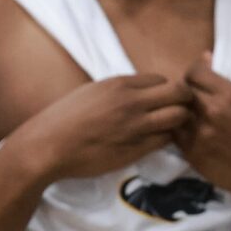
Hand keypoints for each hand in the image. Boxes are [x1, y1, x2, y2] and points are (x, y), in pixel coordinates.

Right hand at [22, 73, 192, 182]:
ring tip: (169, 128)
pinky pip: (163, 141)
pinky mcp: (133, 150)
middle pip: (179, 94)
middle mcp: (131, 103)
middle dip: (184, 101)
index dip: (165, 89)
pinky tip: (155, 142)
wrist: (47, 147)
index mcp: (119, 85)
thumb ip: (116, 91)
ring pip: (178, 118)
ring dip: (179, 122)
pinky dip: (165, 140)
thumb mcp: (91, 92)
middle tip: (177, 111)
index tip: (161, 99)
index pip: (162, 80)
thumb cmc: (63, 119)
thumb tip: (136, 91)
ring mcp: (134, 127)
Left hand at [173, 52, 230, 210]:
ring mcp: (200, 135)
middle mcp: (213, 113)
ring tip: (190, 113)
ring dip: (179, 111)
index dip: (194, 71)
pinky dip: (179, 130)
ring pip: (175, 114)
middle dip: (185, 91)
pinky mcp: (193, 154)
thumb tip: (208, 57)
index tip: (198, 75)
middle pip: (182, 92)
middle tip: (191, 94)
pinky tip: (189, 130)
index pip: (195, 73)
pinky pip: (175, 135)